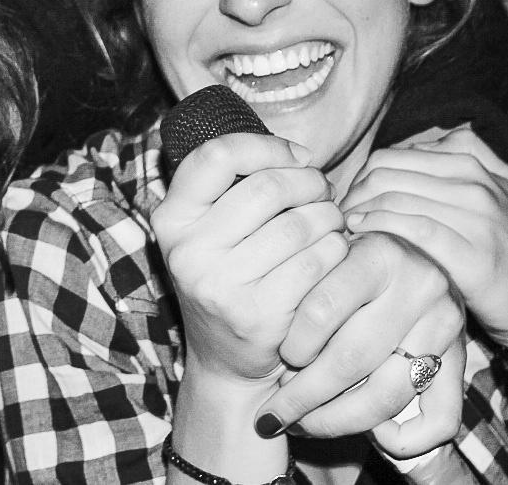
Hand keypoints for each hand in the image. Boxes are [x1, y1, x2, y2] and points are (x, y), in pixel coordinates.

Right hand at [151, 132, 348, 387]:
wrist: (226, 361)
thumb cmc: (229, 276)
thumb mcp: (210, 230)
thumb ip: (235, 186)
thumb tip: (298, 154)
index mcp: (171, 219)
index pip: (218, 156)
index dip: (266, 146)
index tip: (297, 157)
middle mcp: (188, 252)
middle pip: (268, 187)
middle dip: (310, 182)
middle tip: (323, 192)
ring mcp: (220, 286)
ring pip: (299, 224)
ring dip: (329, 216)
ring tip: (332, 222)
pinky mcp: (258, 315)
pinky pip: (317, 262)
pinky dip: (336, 250)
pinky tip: (334, 252)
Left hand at [257, 231, 465, 458]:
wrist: (415, 254)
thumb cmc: (353, 263)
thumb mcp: (328, 258)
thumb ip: (305, 293)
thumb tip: (276, 367)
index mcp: (379, 254)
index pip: (323, 309)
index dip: (294, 346)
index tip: (278, 360)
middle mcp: (420, 286)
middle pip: (352, 358)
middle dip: (305, 395)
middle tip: (276, 412)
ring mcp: (445, 325)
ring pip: (387, 394)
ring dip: (337, 421)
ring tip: (304, 424)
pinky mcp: (462, 360)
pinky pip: (440, 419)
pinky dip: (401, 440)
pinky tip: (369, 433)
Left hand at [339, 128, 507, 359]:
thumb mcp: (494, 197)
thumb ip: (458, 165)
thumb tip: (411, 148)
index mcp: (472, 163)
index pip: (392, 156)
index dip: (359, 177)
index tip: (347, 202)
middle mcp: (475, 182)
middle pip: (386, 172)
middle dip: (352, 192)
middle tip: (337, 218)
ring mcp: (478, 216)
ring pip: (395, 195)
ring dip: (359, 211)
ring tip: (343, 230)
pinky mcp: (475, 253)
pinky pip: (413, 227)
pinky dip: (380, 226)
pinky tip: (362, 236)